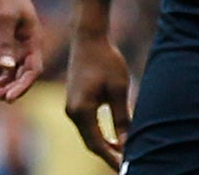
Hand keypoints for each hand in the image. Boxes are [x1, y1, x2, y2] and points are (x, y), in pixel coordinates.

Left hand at [0, 0, 43, 101]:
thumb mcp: (4, 18)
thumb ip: (6, 44)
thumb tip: (7, 69)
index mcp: (32, 39)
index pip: (32, 70)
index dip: (22, 86)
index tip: (8, 98)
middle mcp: (24, 46)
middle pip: (19, 76)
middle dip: (5, 88)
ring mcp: (11, 45)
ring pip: (6, 73)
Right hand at [64, 30, 133, 168]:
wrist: (89, 37)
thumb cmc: (106, 60)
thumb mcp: (119, 89)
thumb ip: (121, 118)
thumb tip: (126, 143)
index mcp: (81, 110)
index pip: (96, 144)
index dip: (111, 158)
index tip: (125, 167)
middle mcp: (72, 112)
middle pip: (91, 142)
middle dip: (108, 155)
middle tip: (126, 165)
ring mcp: (72, 106)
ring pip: (88, 134)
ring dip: (104, 145)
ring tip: (122, 155)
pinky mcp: (76, 101)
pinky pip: (87, 124)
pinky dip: (99, 133)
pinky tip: (113, 138)